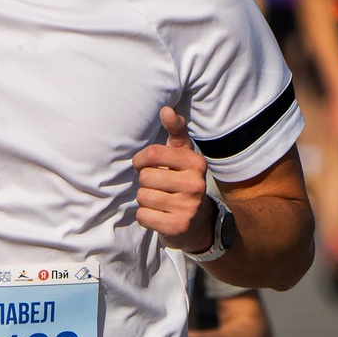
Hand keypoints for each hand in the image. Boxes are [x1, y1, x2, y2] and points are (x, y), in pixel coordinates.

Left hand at [136, 107, 214, 252]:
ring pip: (143, 196)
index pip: (152, 153)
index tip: (143, 164)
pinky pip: (143, 216)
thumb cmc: (181, 179)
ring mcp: (188, 207)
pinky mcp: (178, 227)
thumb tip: (166, 109)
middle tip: (158, 186)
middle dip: (145, 182)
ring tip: (159, 200)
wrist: (197, 222)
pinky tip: (159, 215)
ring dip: (145, 199)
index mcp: (196, 162)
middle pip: (145, 176)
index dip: (140, 160)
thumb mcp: (182, 153)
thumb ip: (175, 130)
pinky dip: (145, 216)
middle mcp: (196, 184)